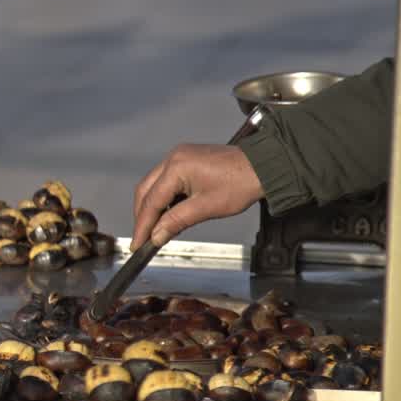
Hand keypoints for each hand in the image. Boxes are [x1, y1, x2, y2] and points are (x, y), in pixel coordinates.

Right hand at [131, 143, 263, 248]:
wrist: (263, 167)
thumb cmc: (241, 183)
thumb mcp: (206, 208)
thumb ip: (176, 222)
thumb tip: (156, 236)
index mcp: (176, 167)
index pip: (151, 201)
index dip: (142, 226)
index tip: (137, 244)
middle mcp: (173, 158)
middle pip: (145, 191)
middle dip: (142, 216)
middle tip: (143, 238)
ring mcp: (179, 157)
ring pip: (153, 186)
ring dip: (152, 207)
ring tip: (156, 229)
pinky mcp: (186, 160)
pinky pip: (165, 180)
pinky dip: (163, 198)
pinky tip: (168, 213)